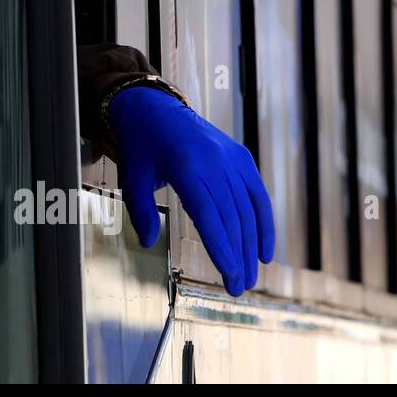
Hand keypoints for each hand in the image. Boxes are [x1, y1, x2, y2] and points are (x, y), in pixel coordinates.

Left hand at [109, 86, 274, 295]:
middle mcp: (215, 163)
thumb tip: (148, 242)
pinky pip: (257, 195)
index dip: (221, 247)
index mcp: (186, 167)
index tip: (229, 275)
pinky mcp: (241, 158)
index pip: (209, 215)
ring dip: (251, 247)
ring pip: (248, 210)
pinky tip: (264, 250)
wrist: (155, 108)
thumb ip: (140, 212)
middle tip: (238, 288)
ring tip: (250, 277)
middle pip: (232, 218)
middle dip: (237, 256)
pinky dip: (264, 223)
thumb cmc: (140, 147)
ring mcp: (232, 159)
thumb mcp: (132, 178)